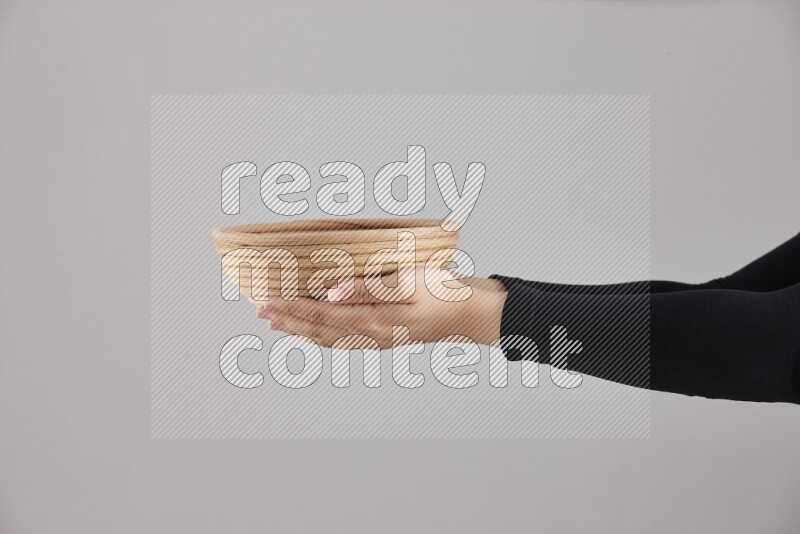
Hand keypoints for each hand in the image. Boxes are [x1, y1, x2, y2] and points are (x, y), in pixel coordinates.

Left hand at [257, 267, 506, 347]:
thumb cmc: (446, 294)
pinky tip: (319, 333)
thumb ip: (367, 288)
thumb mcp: (407, 282)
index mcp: (375, 320)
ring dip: (303, 330)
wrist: (474, 313)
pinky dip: (325, 336)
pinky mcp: (388, 336)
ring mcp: (381, 338)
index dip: (293, 308)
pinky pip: (347, 340)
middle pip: (321, 330)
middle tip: (263, 313)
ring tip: (281, 324)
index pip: (323, 315)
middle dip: (290, 321)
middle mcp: (373, 334)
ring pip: (332, 338)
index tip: (269, 302)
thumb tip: (330, 294)